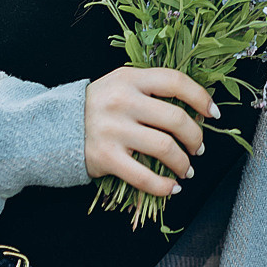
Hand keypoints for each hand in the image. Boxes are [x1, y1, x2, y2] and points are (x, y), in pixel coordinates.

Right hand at [83, 66, 217, 197]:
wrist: (53, 127)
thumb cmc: (97, 106)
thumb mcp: (120, 84)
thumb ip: (151, 89)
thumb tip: (194, 109)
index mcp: (130, 78)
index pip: (175, 82)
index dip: (201, 97)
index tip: (213, 113)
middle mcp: (122, 101)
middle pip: (175, 118)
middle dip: (196, 137)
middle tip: (199, 147)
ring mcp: (113, 130)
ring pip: (164, 148)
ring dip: (183, 163)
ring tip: (186, 169)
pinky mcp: (105, 157)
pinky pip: (143, 176)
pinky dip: (163, 186)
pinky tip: (172, 188)